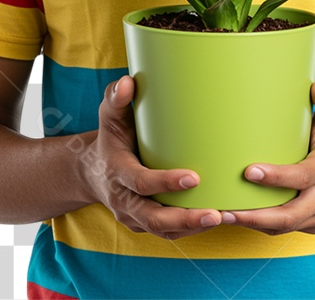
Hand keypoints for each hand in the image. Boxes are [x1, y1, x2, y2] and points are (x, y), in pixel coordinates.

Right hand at [83, 75, 229, 239]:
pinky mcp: (141, 225)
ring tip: (222, 218)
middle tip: (217, 213)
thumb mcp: (108, 116)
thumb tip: (129, 82)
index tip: (194, 177)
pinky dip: (188, 231)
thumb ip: (116, 98)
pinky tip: (211, 222)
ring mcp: (132, 216)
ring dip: (192, 228)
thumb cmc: (110, 137)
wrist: (92, 171)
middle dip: (185, 218)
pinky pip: (165, 233)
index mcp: (117, 172)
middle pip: (154, 218)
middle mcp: (123, 200)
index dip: (166, 182)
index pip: (141, 182)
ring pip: (162, 230)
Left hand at [222, 82, 314, 235]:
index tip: (249, 171)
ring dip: (252, 224)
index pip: (303, 176)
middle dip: (256, 215)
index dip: (277, 177)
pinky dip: (260, 226)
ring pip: (284, 227)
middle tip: (225, 209)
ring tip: (222, 215)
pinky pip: (284, 230)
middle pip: (291, 215)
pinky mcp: (312, 225)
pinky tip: (237, 217)